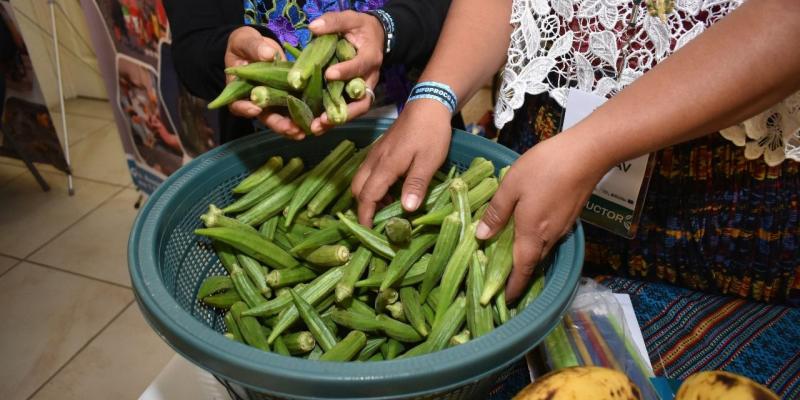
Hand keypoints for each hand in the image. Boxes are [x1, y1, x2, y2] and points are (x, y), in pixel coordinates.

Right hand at [224, 27, 304, 139]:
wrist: (262, 47)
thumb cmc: (246, 45)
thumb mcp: (245, 41)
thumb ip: (255, 48)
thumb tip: (268, 54)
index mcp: (241, 91)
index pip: (238, 105)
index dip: (246, 109)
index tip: (256, 108)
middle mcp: (259, 102)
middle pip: (267, 118)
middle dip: (280, 125)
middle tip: (292, 129)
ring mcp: (277, 102)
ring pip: (287, 119)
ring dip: (299, 125)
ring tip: (311, 128)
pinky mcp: (293, 97)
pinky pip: (302, 109)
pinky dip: (312, 115)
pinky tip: (322, 118)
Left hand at [308, 10, 383, 133]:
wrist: (375, 37)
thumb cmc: (360, 28)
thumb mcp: (350, 19)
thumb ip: (333, 22)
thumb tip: (313, 28)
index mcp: (370, 57)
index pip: (360, 66)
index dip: (346, 71)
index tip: (329, 75)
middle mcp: (370, 78)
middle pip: (363, 101)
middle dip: (344, 112)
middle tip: (325, 119)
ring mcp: (363, 90)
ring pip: (355, 110)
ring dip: (336, 120)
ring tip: (316, 128)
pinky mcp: (354, 96)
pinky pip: (346, 110)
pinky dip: (332, 119)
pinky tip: (315, 125)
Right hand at [351, 100, 451, 225]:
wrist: (428, 104)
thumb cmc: (430, 133)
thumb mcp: (428, 161)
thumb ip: (416, 185)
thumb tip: (407, 209)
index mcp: (385, 166)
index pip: (367, 196)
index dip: (365, 216)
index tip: (368, 231)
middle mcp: (374, 160)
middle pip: (357, 189)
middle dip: (363, 207)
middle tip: (378, 222)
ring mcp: (376, 153)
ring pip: (360, 179)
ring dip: (368, 196)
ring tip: (387, 208)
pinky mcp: (380, 149)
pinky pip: (368, 171)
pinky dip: (373, 185)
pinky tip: (391, 189)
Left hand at [475, 133, 608, 301]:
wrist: (587, 153)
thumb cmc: (544, 168)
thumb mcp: (511, 187)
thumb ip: (496, 213)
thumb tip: (481, 237)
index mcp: (532, 234)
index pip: (522, 270)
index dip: (513, 288)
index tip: (504, 301)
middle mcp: (549, 237)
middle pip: (532, 263)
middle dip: (518, 275)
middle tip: (500, 279)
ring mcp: (563, 227)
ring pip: (542, 250)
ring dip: (527, 258)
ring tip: (510, 257)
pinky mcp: (570, 217)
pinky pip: (550, 237)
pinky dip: (537, 241)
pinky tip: (528, 230)